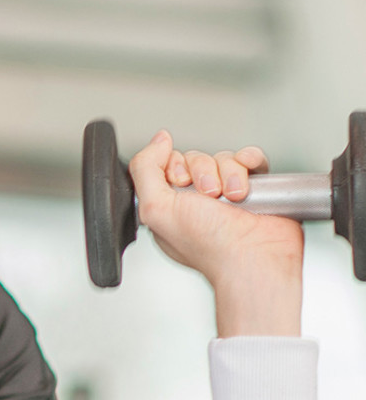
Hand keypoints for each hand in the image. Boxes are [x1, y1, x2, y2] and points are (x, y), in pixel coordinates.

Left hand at [129, 130, 302, 336]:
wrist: (254, 257)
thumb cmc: (208, 245)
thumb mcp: (156, 208)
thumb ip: (144, 170)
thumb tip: (157, 141)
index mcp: (170, 207)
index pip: (167, 165)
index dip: (175, 168)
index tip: (181, 184)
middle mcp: (197, 201)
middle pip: (196, 158)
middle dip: (203, 172)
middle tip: (208, 196)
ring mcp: (227, 193)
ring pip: (224, 157)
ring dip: (228, 173)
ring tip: (232, 198)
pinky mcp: (255, 187)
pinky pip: (250, 158)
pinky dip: (250, 163)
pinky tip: (248, 182)